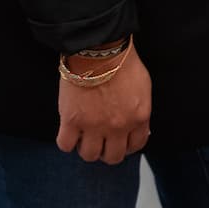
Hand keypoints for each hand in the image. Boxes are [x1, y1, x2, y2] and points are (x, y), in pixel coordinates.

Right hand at [56, 46, 152, 163]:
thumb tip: (138, 125)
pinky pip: (65, 145)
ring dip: (86, 148)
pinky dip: (66, 141)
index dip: (126, 146)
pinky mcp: (72, 121)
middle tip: (100, 141)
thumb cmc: (122, 63)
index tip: (119, 142)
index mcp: (138, 117)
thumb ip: (141, 111)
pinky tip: (69, 131)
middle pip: (112, 157)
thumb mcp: (143, 88)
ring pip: (89, 155)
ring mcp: (94, 126)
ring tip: (84, 136)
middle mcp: (118, 127)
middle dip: (107, 151)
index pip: (135, 146)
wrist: (99, 51)